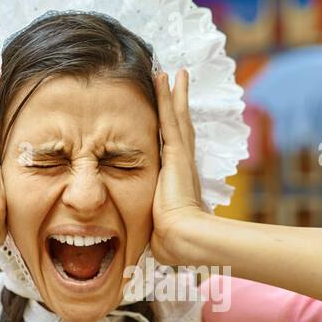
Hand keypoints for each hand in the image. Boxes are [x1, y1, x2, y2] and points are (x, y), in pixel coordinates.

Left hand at [151, 68, 210, 265]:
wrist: (183, 238)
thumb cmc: (171, 241)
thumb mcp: (156, 227)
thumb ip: (149, 226)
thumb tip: (138, 249)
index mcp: (177, 179)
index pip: (173, 148)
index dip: (171, 129)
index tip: (169, 114)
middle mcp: (181, 164)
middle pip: (179, 126)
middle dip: (176, 105)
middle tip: (176, 81)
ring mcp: (180, 157)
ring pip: (176, 117)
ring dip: (173, 94)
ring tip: (172, 71)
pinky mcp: (176, 153)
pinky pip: (170, 117)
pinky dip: (168, 96)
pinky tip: (165, 76)